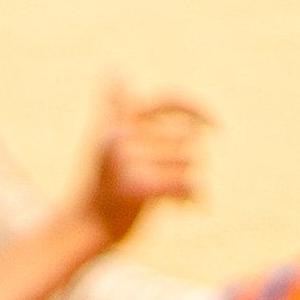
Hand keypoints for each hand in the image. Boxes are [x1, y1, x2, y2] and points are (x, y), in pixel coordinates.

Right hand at [77, 80, 208, 234]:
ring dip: (190, 182)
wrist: (82, 229)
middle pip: (187, 138)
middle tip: (169, 184)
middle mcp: (120, 137)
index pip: (165, 101)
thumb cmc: (101, 186)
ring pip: (191, 160)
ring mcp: (127, 161)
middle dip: (186, 162)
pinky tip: (185, 208)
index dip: (195, 108)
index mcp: (118, 124)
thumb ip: (115, 108)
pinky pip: (189, 183)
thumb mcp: (105, 141)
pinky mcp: (139, 186)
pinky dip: (194, 198)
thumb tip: (114, 71)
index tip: (217, 126)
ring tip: (172, 198)